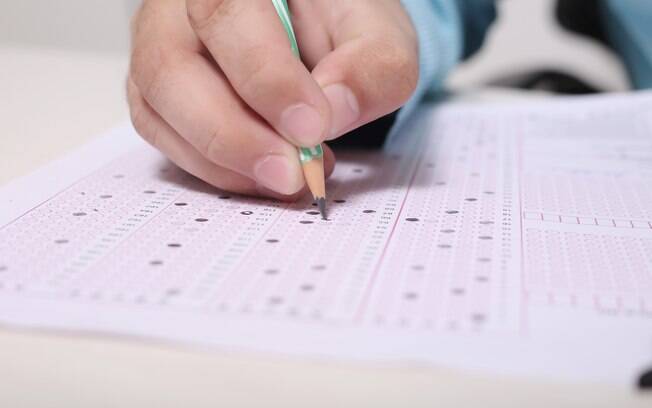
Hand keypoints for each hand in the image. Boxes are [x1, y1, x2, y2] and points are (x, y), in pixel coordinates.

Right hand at [128, 0, 417, 198]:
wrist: (312, 30)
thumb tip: (333, 113)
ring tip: (288, 177)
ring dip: (224, 160)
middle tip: (292, 174)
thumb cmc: (338, 23)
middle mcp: (179, 6)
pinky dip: (215, 169)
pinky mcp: (157, 93)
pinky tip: (261, 174)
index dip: (265, 78)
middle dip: (234, 135)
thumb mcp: (376, 35)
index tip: (311, 129)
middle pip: (171, 67)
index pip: (227, 14)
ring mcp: (158, 48)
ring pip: (159, 110)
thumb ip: (371, 66)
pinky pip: (166, 138)